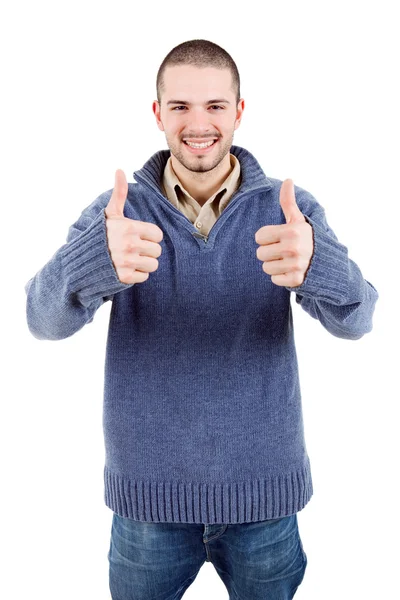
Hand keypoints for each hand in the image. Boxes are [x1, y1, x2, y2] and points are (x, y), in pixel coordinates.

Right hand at [105, 169, 163, 284]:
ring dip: (144, 264)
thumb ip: (119, 194)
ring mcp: (127, 262)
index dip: (149, 237)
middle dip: (147, 251)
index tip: (137, 237)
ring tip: (130, 259)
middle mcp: (129, 244)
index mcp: (130, 228)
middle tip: (133, 249)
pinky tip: (125, 268)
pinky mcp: (125, 277)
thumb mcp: (110, 214)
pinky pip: (144, 277)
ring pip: (153, 265)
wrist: (82, 260)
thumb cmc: (100, 235)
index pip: (158, 235)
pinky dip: (136, 275)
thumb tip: (119, 170)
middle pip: (157, 251)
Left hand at [255, 179, 313, 286]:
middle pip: (260, 253)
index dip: (266, 238)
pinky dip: (280, 277)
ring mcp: (295, 264)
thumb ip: (288, 202)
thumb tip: (288, 179)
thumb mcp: (298, 220)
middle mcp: (293, 247)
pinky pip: (274, 279)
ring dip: (274, 266)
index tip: (279, 238)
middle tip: (283, 251)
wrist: (326, 262)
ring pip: (266, 268)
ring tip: (287, 261)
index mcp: (291, 231)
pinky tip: (291, 270)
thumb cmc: (306, 238)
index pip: (259, 237)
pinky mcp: (296, 279)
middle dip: (269, 253)